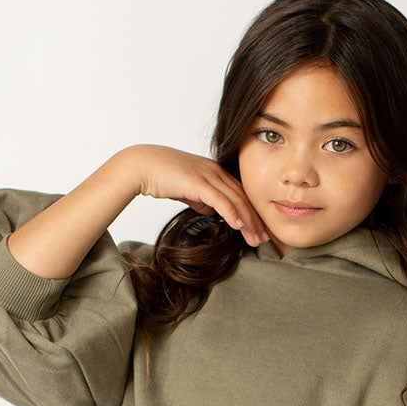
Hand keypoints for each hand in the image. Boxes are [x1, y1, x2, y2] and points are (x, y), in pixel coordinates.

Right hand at [126, 144, 269, 246]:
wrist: (141, 166)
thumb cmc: (161, 177)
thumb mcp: (187, 190)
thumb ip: (201, 199)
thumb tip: (211, 211)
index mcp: (215, 172)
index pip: (240, 194)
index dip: (252, 213)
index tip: (260, 230)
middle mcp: (215, 171)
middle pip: (242, 198)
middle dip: (255, 220)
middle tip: (265, 239)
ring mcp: (207, 175)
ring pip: (235, 200)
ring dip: (247, 221)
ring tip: (255, 239)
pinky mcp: (197, 181)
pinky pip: (219, 199)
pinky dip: (231, 213)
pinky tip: (239, 226)